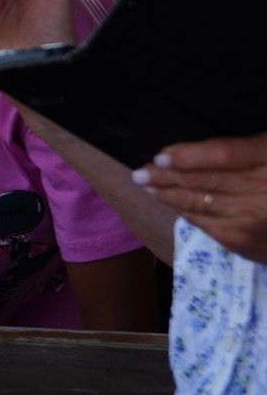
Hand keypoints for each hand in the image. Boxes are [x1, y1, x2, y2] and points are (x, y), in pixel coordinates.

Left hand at [135, 135, 266, 263]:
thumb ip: (244, 149)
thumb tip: (199, 150)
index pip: (221, 155)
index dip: (186, 154)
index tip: (160, 154)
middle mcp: (263, 196)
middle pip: (202, 182)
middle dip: (164, 176)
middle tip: (140, 171)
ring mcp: (255, 224)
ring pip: (199, 206)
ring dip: (169, 196)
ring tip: (149, 185)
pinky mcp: (251, 245)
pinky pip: (210, 227)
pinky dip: (190, 215)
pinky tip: (178, 206)